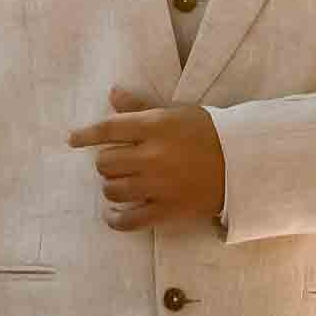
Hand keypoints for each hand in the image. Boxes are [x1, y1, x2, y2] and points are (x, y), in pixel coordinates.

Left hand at [68, 90, 227, 229]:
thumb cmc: (208, 133)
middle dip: (106, 162)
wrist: (242, 164)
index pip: (109, 129)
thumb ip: (141, 106)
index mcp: (155, 127)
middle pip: (105, 162)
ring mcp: (158, 186)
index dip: (86, 134)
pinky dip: (115, 219)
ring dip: (111, 186)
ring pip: (112, 190)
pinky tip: (113, 214)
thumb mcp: (176, 112)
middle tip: (118, 162)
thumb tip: (112, 94)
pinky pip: (128, 221)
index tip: (73, 140)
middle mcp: (152, 156)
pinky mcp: (166, 210)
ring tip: (121, 183)